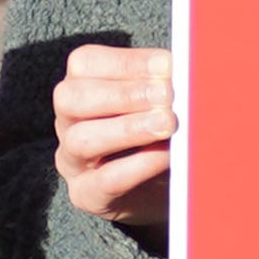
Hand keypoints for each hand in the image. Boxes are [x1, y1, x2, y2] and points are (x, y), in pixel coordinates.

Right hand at [52, 42, 176, 235]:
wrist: (163, 192)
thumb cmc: (159, 138)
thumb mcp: (157, 105)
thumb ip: (164, 87)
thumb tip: (191, 72)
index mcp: (80, 89)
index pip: (84, 63)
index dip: (127, 63)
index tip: (167, 66)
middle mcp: (67, 123)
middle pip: (70, 98)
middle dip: (124, 94)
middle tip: (167, 96)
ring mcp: (72, 161)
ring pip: (80, 139)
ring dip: (128, 128)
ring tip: (167, 125)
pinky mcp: (87, 195)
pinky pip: (104, 181)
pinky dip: (138, 166)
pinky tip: (166, 157)